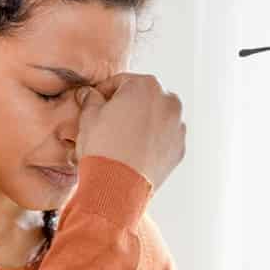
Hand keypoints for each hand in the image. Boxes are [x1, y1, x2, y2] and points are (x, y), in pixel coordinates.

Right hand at [74, 73, 185, 194]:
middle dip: (127, 107)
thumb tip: (89, 94)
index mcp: (147, 85)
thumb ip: (91, 99)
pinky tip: (134, 152)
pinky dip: (152, 141)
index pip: (121, 82)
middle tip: (109, 122)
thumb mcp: (89, 116)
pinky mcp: (180, 149)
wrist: (118, 186)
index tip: (95, 104)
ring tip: (122, 139)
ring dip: (142, 123)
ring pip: (156, 118)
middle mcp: (169, 101)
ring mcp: (178, 126)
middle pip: (143, 98)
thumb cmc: (103, 148)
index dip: (104, 93)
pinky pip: (163, 139)